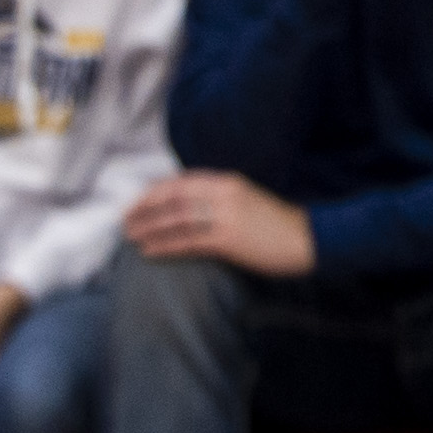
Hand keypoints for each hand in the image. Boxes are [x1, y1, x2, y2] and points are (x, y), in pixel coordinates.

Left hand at [124, 170, 314, 275]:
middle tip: (125, 221)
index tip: (136, 203)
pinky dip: (164, 245)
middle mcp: (224, 193)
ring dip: (149, 228)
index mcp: (227, 181)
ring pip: (176, 219)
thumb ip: (217, 199)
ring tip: (130, 237)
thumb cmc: (274, 226)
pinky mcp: (229, 239)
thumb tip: (184, 208)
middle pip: (173, 197)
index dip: (154, 192)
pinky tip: (148, 251)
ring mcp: (226, 215)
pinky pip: (188, 241)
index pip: (180, 182)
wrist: (307, 240)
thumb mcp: (245, 201)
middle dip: (145, 209)